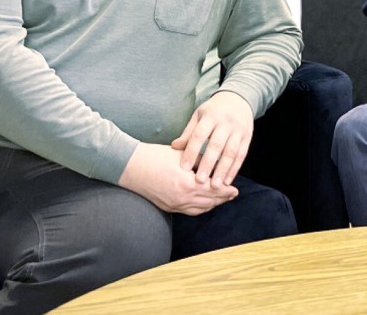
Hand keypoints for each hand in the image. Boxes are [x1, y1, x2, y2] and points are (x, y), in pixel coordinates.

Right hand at [118, 143, 238, 214]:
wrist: (131, 166)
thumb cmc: (156, 156)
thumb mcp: (183, 156)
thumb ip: (201, 162)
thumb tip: (217, 165)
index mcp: (188, 183)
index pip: (214, 190)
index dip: (226, 190)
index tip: (235, 189)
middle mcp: (182, 198)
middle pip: (209, 201)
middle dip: (223, 198)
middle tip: (233, 194)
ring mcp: (174, 204)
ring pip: (200, 209)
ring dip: (212, 204)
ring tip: (221, 199)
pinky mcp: (168, 207)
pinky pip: (189, 212)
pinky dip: (200, 208)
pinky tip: (205, 204)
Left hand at [171, 90, 254, 185]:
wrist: (239, 99)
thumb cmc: (214, 110)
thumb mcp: (199, 115)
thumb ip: (189, 132)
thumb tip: (174, 147)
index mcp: (210, 116)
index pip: (199, 135)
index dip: (191, 151)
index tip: (184, 168)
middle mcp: (225, 123)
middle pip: (216, 145)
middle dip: (208, 164)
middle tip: (200, 181)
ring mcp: (238, 130)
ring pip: (231, 152)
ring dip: (223, 170)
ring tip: (215, 185)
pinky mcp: (247, 136)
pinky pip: (242, 155)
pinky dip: (235, 169)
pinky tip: (228, 181)